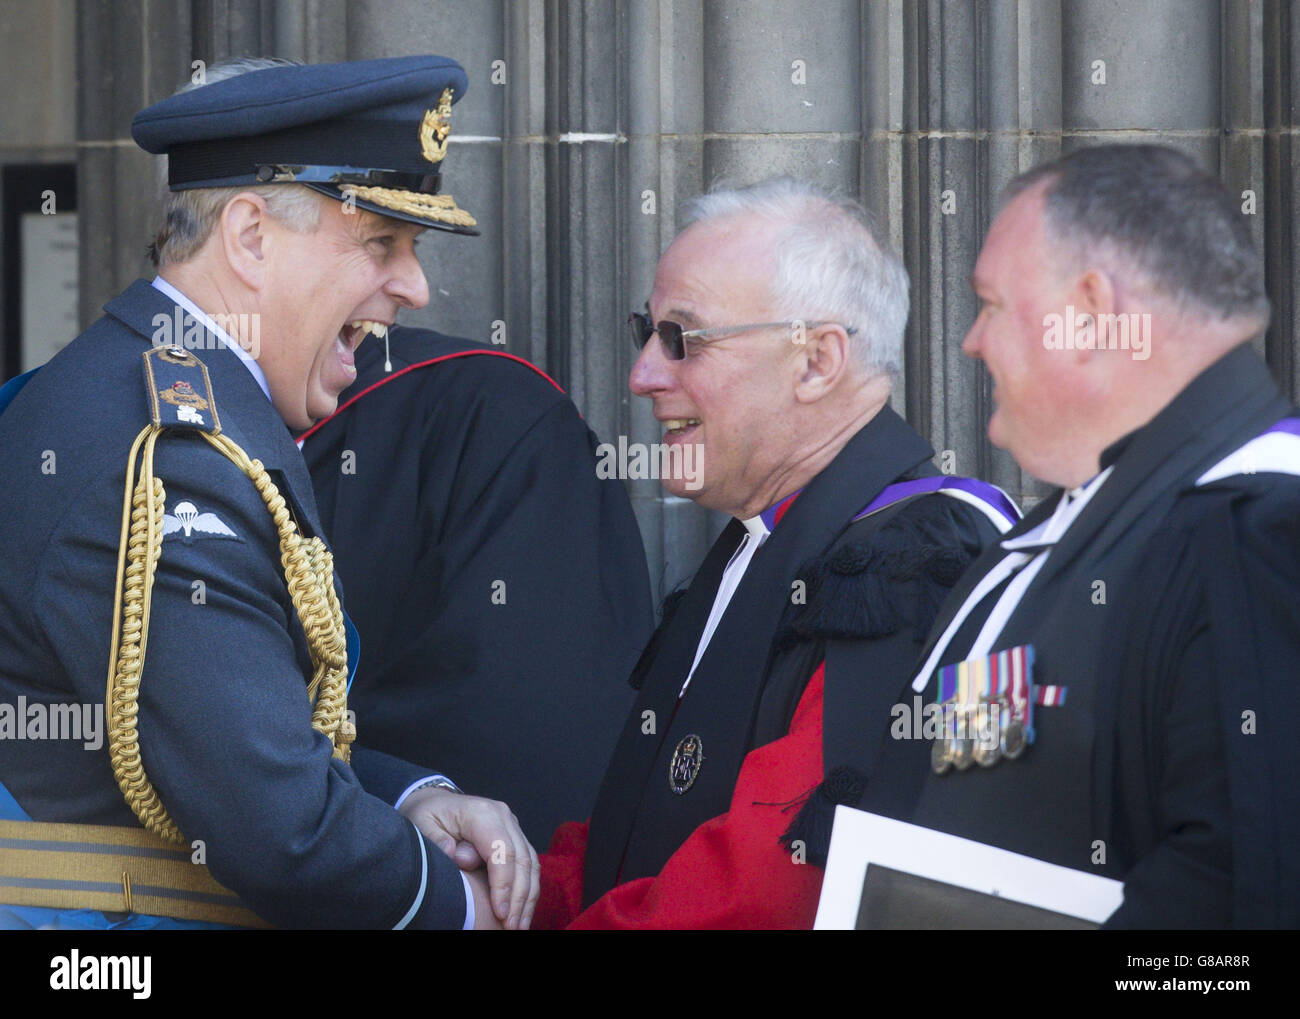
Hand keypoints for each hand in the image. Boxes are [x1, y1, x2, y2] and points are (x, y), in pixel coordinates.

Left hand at [399, 789, 538, 929]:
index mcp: (482, 813)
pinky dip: (527, 890)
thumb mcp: (420, 823)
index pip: (501, 851)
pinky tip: (521, 911)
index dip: (503, 885)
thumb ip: (436, 839)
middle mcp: (504, 817)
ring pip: (531, 863)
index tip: (499, 913)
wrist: (435, 801)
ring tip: (519, 926)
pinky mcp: (515, 837)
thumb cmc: (427, 815)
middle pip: (522, 859)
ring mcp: (512, 826)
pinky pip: (528, 864)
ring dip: (527, 897)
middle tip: (512, 928)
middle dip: (519, 897)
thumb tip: (455, 855)